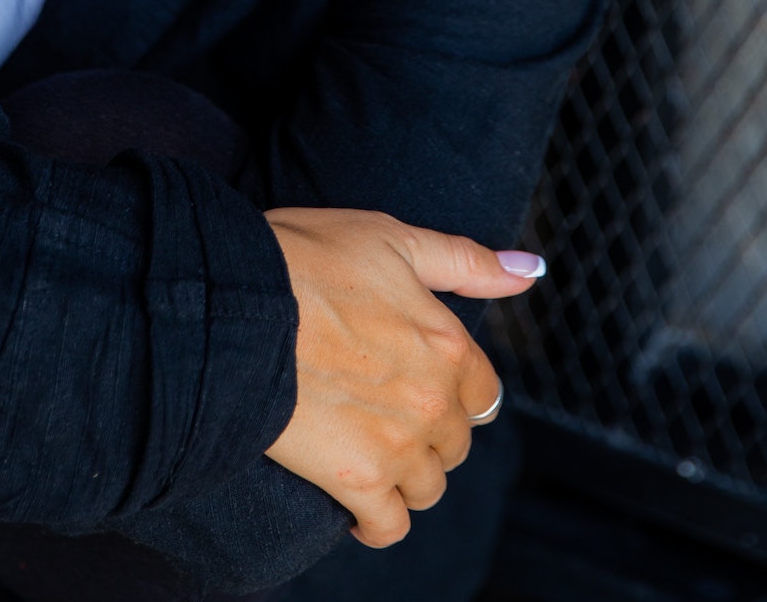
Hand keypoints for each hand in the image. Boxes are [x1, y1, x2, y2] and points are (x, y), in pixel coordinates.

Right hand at [264, 206, 540, 546]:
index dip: (454, 392)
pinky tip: (354, 498)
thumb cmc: (306, 257)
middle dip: (428, 432)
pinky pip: (389, 527)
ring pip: (427, 487)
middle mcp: (434, 400)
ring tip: (366, 448)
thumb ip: (466, 261)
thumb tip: (529, 269)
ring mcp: (399, 445)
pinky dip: (376, 520)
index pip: (483, 394)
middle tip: (383, 410)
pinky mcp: (356, 481)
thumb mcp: (393, 238)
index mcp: (448, 342)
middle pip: (455, 444)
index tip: (421, 385)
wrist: (237, 301)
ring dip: (405, 474)